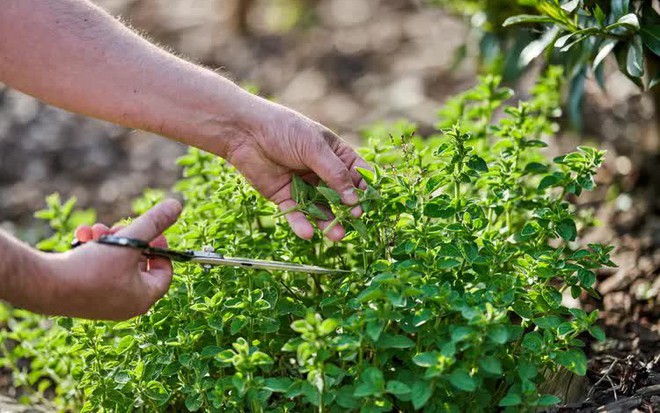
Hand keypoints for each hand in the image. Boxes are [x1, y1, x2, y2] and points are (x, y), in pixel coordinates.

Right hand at [43, 199, 181, 319]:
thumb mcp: (129, 240)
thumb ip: (154, 222)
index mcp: (143, 298)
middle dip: (129, 239)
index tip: (151, 230)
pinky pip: (98, 269)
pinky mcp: (85, 295)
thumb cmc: (91, 269)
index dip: (161, 247)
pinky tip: (82, 236)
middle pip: (138, 264)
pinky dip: (93, 251)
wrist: (43, 285)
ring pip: (116, 263)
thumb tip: (176, 205)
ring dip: (108, 241)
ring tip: (97, 230)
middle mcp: (126, 305)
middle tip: (119, 227)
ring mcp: (104, 302)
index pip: (165, 271)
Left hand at [224, 99, 370, 240]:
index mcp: (334, 154)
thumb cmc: (284, 130)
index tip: (370, 203)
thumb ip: (335, 174)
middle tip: (354, 221)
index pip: (357, 173)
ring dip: (328, 222)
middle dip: (348, 209)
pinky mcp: (284, 196)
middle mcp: (321, 171)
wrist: (245, 132)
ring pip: (320, 208)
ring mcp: (303, 185)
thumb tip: (354, 199)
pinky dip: (302, 224)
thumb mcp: (314, 148)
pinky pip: (296, 213)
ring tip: (337, 235)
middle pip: (340, 195)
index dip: (365, 188)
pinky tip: (309, 233)